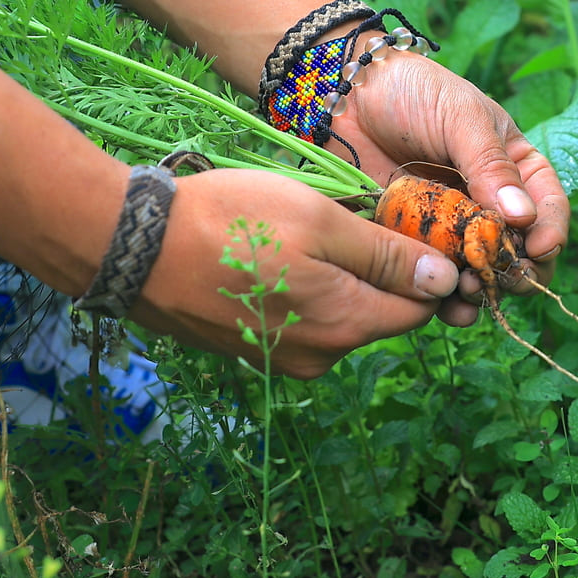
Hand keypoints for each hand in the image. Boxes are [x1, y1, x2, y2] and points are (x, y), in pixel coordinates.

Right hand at [128, 168, 461, 378]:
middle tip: (353, 217)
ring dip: (340, 278)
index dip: (426, 267)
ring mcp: (285, 360)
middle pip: (381, 314)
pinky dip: (305, 290)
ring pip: (342, 316)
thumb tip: (445, 282)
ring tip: (305, 232)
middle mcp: (322, 356)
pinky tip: (276, 256)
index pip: (420, 307)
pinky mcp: (254, 351)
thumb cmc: (232, 221)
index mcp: (348, 325)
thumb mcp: (321, 222)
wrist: (133, 248)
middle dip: (381, 270)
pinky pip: (303, 321)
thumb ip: (386, 256)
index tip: (409, 226)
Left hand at [331, 51, 570, 320]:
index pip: (547, 207)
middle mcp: (487, 204)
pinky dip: (441, 297)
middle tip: (505, 279)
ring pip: (478, 272)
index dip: (550, 231)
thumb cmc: (414, 92)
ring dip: (481, 289)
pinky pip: (433, 278)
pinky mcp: (413, 243)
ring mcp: (450, 228)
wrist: (347, 96)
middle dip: (517, 272)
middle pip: (518, 251)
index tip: (539, 249)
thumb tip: (523, 216)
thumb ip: (490, 165)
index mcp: (513, 170)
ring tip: (468, 289)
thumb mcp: (461, 117)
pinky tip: (442, 303)